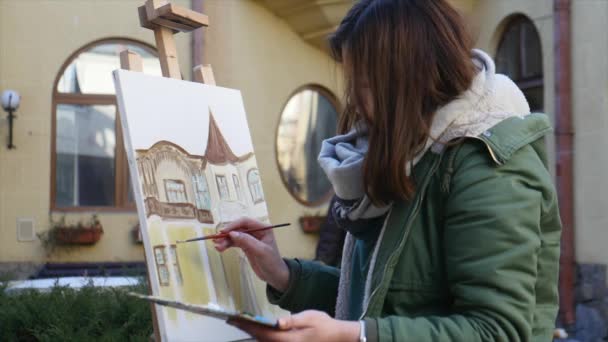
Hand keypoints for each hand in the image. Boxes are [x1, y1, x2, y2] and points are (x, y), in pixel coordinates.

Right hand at [213, 217, 289, 291]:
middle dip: (227, 234)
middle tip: (217, 241)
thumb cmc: (272, 262)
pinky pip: (235, 242)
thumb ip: (247, 241)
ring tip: (217, 247)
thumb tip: (232, 233)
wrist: (275, 276)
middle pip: (238, 228)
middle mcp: (256, 231)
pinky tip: (220, 248)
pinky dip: (227, 245)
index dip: (233, 225)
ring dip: (225, 240)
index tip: (223, 232)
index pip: (245, 221)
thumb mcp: (261, 251)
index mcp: (263, 228)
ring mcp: (251, 238)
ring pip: (235, 235)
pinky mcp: (246, 246)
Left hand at [228, 310, 359, 341]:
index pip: (264, 332)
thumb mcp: (309, 318)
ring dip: (252, 332)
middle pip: (261, 338)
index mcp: (289, 339)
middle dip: (246, 328)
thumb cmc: (325, 325)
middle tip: (232, 319)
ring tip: (240, 322)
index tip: (236, 319)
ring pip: (265, 341)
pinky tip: (257, 328)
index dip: (248, 326)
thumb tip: (278, 322)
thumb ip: (292, 321)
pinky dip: (261, 335)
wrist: (337, 337)